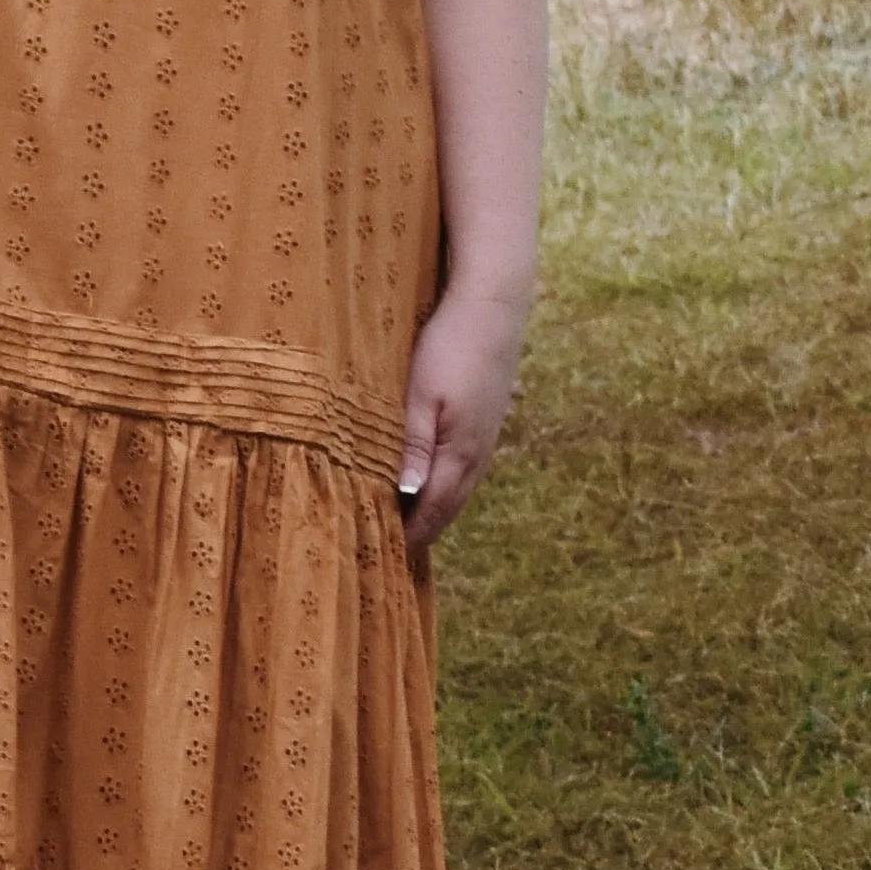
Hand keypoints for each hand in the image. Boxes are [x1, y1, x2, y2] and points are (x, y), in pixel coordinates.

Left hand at [396, 274, 530, 559]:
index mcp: (459, 455)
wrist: (494, 305)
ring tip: (398, 531)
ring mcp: (484, 441)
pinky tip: (422, 486)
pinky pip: (459, 472)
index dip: (404, 541)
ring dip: (428, 513)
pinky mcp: (483, 424)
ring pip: (453, 492)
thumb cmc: (449, 346)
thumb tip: (402, 496)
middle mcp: (476, 457)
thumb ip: (412, 447)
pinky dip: (439, 489)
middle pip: (443, 511)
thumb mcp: (421, 395)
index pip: (428, 515)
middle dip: (415, 535)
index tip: (376, 564)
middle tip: (383, 559)